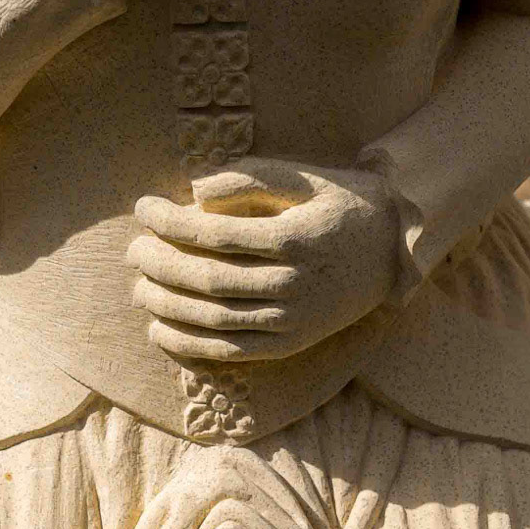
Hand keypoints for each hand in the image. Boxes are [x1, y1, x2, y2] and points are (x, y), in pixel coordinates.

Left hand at [127, 157, 400, 363]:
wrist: (396, 247)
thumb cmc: (343, 201)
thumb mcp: (305, 176)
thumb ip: (252, 176)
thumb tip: (196, 189)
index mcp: (295, 239)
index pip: (216, 233)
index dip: (171, 222)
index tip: (142, 207)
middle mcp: (296, 284)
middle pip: (210, 279)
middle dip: (161, 264)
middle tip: (133, 249)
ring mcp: (296, 319)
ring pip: (217, 320)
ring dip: (168, 306)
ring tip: (138, 286)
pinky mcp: (294, 342)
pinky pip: (234, 352)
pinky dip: (191, 346)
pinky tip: (159, 330)